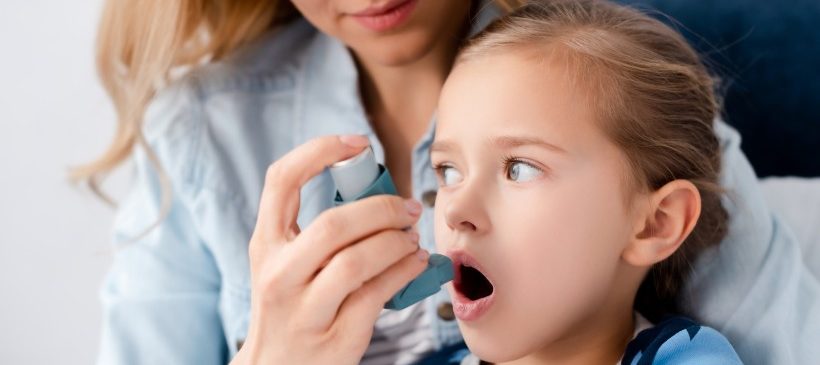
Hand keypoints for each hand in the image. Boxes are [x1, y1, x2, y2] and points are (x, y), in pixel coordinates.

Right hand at [232, 135, 429, 364]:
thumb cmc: (290, 308)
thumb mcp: (284, 266)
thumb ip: (312, 233)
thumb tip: (375, 194)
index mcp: (264, 245)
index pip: (281, 181)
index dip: (319, 151)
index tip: (357, 143)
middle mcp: (277, 275)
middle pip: (332, 224)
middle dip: (380, 208)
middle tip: (407, 207)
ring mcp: (304, 310)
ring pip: (356, 262)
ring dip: (396, 242)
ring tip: (412, 238)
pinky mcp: (335, 338)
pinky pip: (377, 294)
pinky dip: (405, 272)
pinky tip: (416, 263)